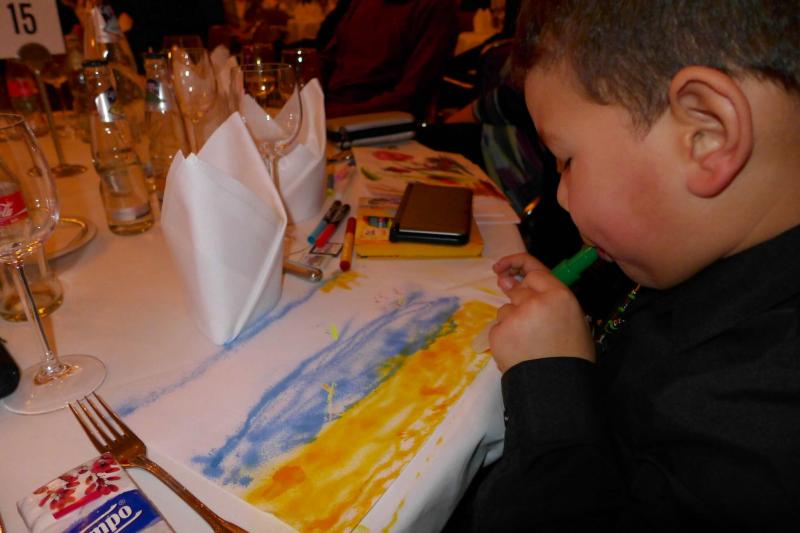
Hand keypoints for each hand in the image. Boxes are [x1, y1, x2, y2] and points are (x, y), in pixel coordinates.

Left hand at [489, 253, 594, 372]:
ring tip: (528, 343)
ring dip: (512, 321)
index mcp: (559, 295)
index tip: (501, 266)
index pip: (533, 270)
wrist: (556, 386)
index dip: (516, 263)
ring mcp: (515, 316)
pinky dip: (504, 337)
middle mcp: (535, 301)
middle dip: (519, 301)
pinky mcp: (499, 333)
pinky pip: (497, 328)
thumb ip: (548, 298)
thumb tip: (509, 281)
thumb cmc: (571, 355)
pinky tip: (518, 351)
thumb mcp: (573, 319)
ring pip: (505, 310)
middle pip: (517, 290)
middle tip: (527, 321)